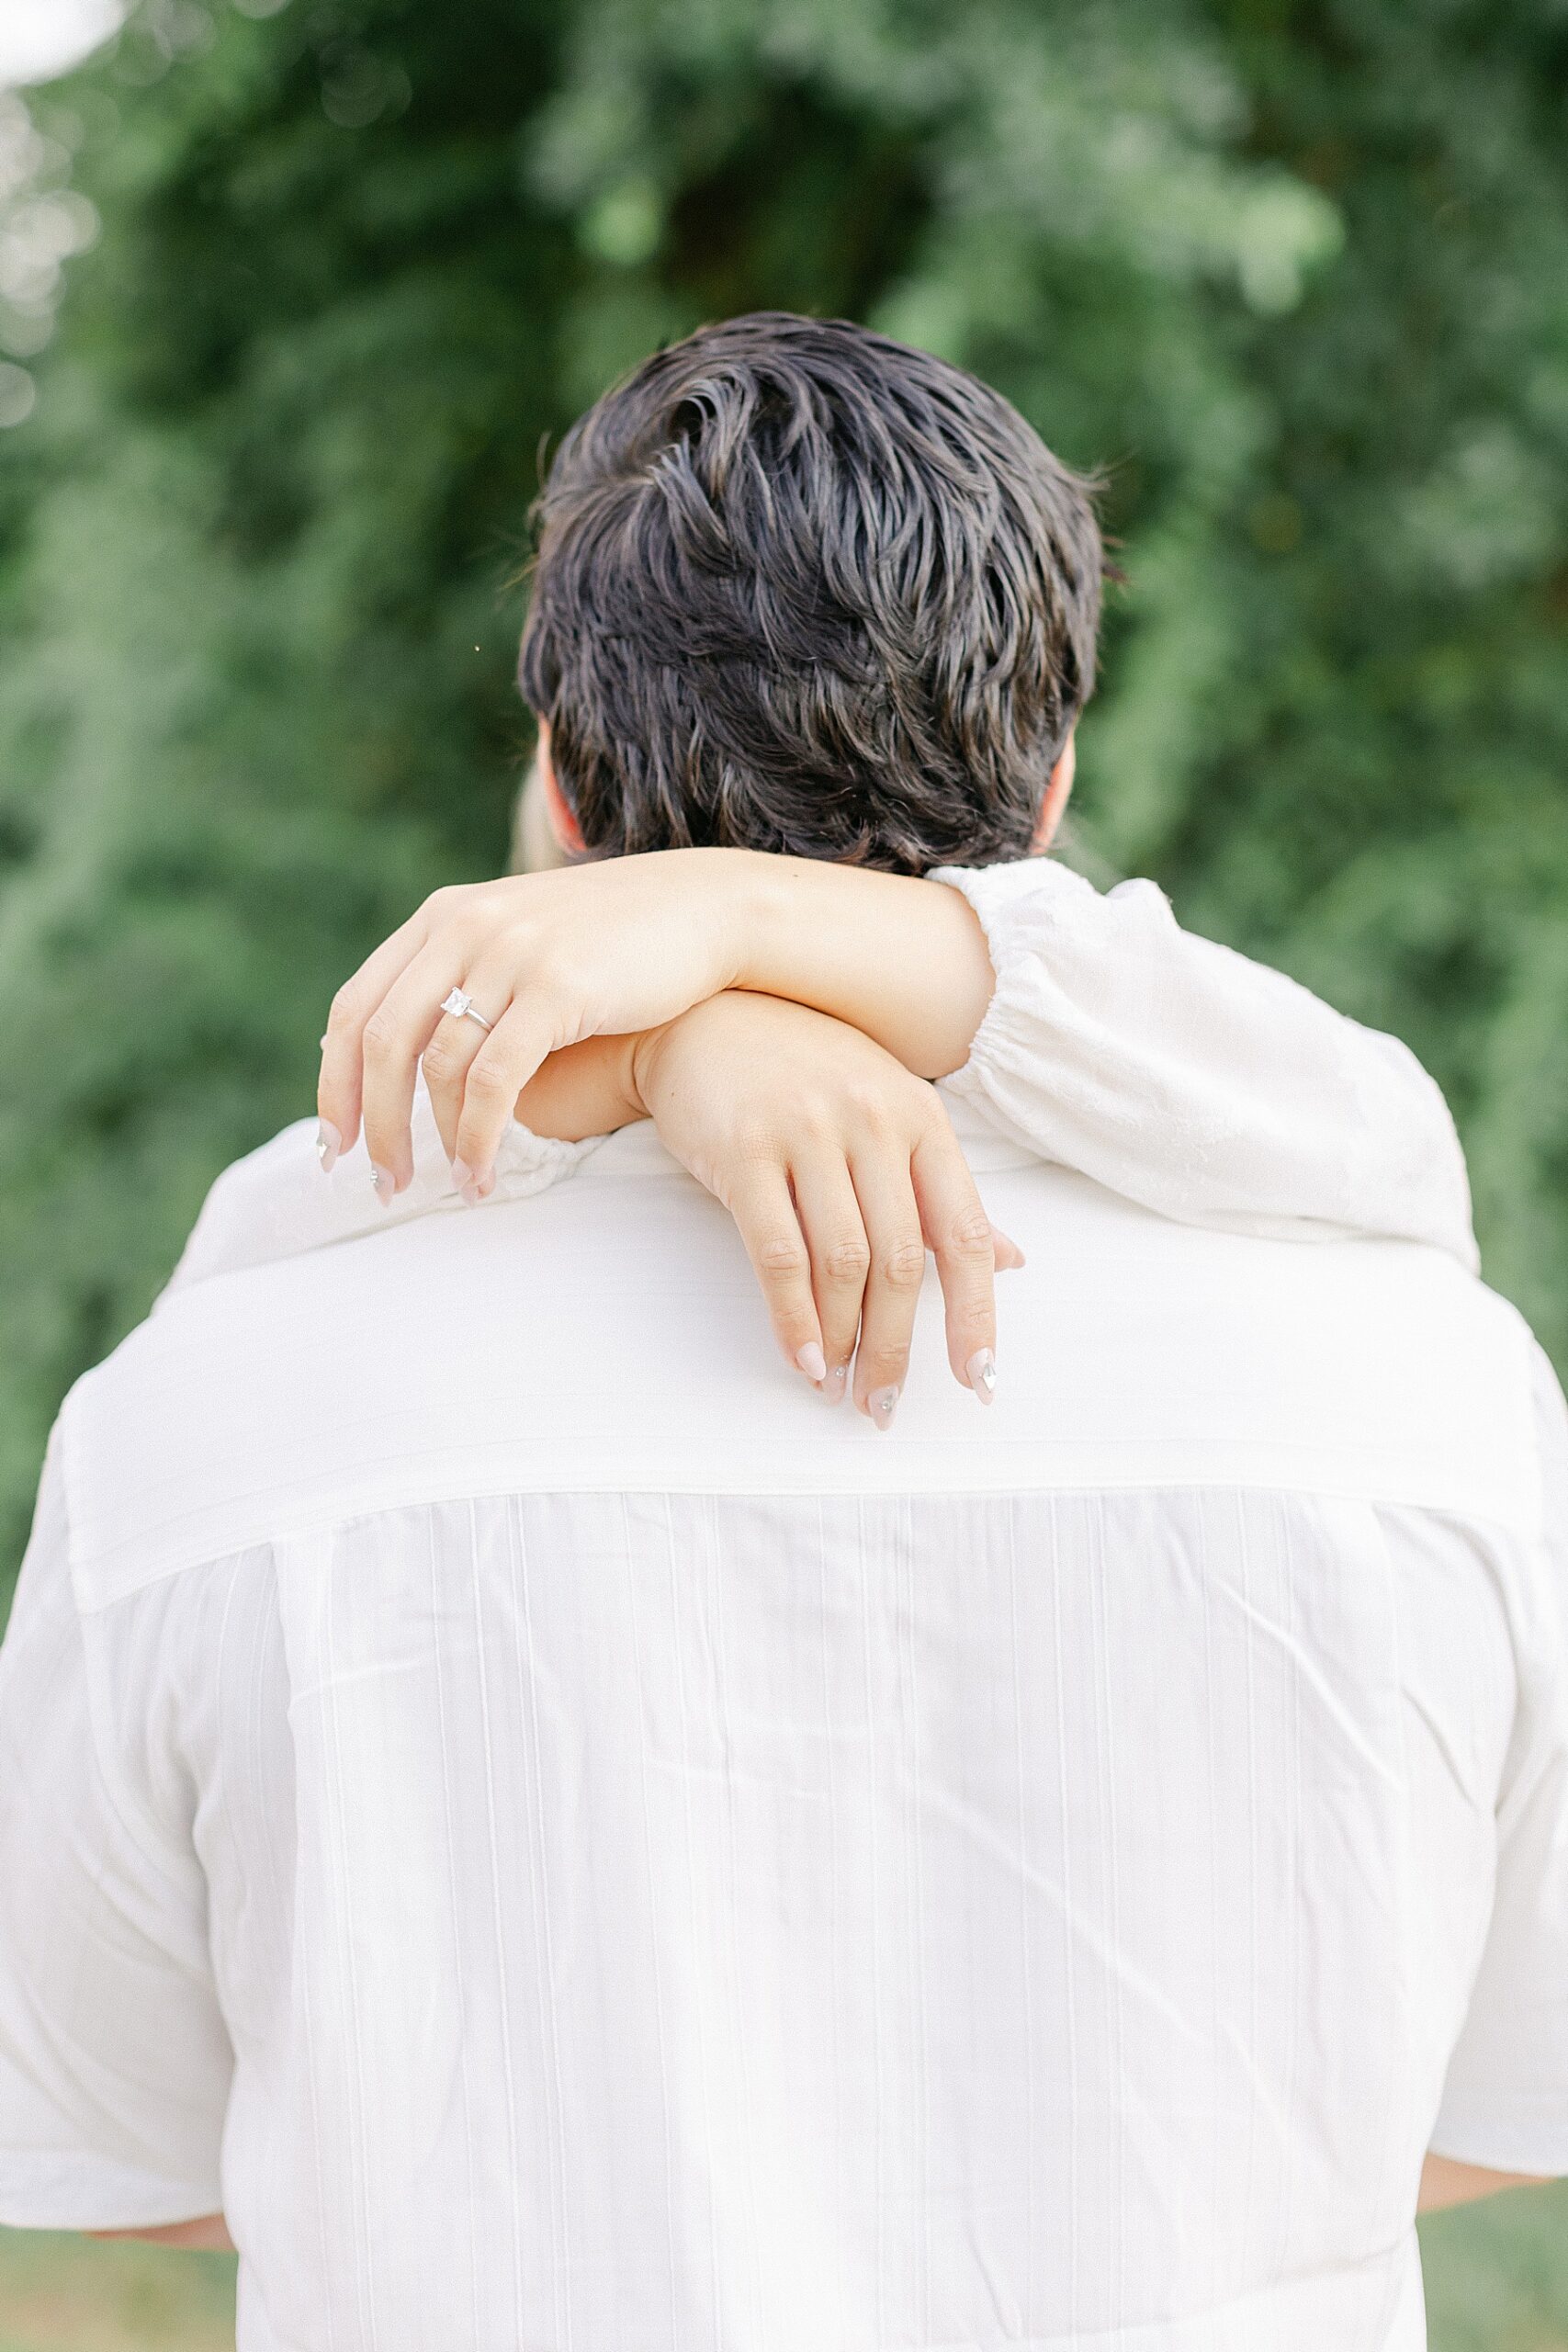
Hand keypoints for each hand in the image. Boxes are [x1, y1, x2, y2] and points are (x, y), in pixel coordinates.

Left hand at [317, 850, 760, 1195]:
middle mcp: (464, 927)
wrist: (708, 911)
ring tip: (453, 1189)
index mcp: (444, 917)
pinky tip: (483, 1174)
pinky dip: (477, 1138)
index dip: (335, 1084)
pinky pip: (493, 1081)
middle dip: (372, 1124)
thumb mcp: (524, 938)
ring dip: (432, 1142)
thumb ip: (469, 977)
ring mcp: (509, 953)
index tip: (338, 1145)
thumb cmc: (619, 942)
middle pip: (380, 1042)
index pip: (355, 1006)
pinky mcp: (555, 988)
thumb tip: (420, 1054)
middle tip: (379, 1184)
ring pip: (435, 1067)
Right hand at [631, 993, 1021, 1424]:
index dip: (977, 1314)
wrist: (704, 1015)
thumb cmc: (806, 1074)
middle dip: (897, 1347)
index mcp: (923, 1119)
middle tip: (884, 1404)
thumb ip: (945, 1191)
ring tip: (836, 1384)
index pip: (966, 1233)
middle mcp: (874, 1121)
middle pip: (903, 1262)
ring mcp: (808, 1132)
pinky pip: (777, 1253)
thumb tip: (1013, 1263)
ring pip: (843, 1263)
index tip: (978, 1381)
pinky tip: (801, 1357)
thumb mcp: (890, 1114)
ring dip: (843, 1339)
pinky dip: (792, 1318)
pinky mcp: (744, 1150)